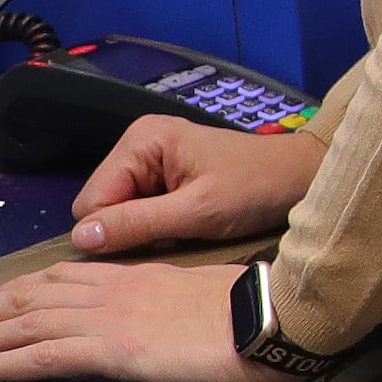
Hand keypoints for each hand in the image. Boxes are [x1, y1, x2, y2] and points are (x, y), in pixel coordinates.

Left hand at [0, 257, 290, 381]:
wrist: (277, 317)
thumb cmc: (256, 311)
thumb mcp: (206, 297)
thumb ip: (171, 303)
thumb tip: (160, 318)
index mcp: (135, 277)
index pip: (57, 279)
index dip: (11, 291)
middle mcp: (113, 289)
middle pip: (27, 294)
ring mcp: (111, 316)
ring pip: (24, 321)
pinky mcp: (114, 346)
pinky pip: (44, 354)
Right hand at [65, 117, 326, 256]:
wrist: (301, 177)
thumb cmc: (255, 189)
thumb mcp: (197, 211)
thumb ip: (138, 224)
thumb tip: (80, 238)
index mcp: (140, 141)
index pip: (90, 200)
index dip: (113, 230)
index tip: (155, 240)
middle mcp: (137, 144)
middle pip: (103, 206)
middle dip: (132, 228)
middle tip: (176, 232)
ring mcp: (151, 160)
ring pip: (120, 213)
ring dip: (148, 229)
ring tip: (186, 228)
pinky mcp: (165, 177)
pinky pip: (141, 211)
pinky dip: (160, 225)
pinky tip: (188, 224)